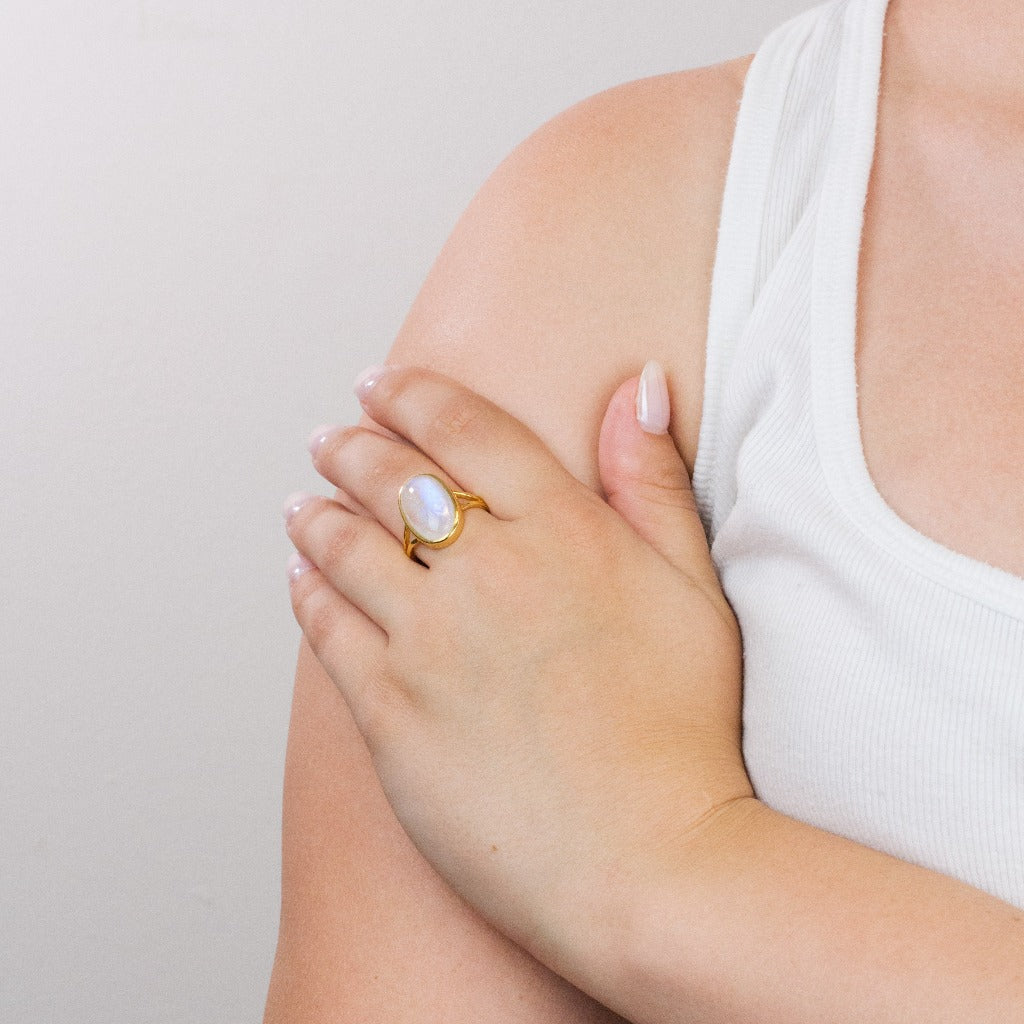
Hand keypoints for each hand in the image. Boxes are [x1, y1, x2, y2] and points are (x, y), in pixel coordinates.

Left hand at [282, 362, 751, 972]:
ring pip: (345, 546)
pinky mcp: (391, 712)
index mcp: (561, 531)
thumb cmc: (682, 729)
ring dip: (316, 512)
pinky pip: (327, 631)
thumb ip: (652, 481)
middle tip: (330, 435)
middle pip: (393, 479)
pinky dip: (306, 591)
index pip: (465, 430)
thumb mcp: (693, 589)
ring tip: (300, 502)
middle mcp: (487, 572)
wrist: (646, 862)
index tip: (381, 382)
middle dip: (353, 445)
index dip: (412, 395)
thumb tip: (635, 385)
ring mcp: (429, 642)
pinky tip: (299, 577)